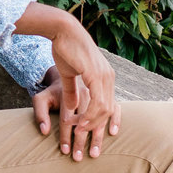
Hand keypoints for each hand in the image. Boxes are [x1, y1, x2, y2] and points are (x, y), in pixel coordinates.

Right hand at [22, 8, 118, 161]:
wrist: (62, 30)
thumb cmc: (65, 49)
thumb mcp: (69, 74)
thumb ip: (72, 91)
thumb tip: (72, 108)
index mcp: (105, 77)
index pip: (109, 105)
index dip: (104, 122)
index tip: (98, 137)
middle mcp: (109, 77)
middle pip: (109, 110)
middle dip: (97, 129)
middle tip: (86, 143)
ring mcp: (104, 76)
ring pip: (104, 109)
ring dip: (91, 124)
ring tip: (78, 132)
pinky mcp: (96, 75)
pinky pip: (97, 101)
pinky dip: (89, 115)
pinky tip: (78, 122)